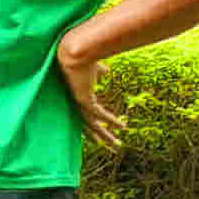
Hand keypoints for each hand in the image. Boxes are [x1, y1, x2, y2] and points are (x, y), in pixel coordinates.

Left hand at [56, 32, 123, 152]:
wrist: (75, 52)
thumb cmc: (82, 57)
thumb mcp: (94, 66)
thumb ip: (99, 71)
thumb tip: (106, 72)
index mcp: (76, 96)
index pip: (84, 115)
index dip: (93, 124)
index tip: (99, 133)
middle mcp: (74, 102)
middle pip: (87, 125)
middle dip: (99, 136)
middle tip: (108, 146)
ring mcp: (78, 102)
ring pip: (92, 124)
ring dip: (106, 135)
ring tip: (117, 145)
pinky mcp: (83, 99)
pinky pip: (100, 115)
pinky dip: (111, 120)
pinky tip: (123, 126)